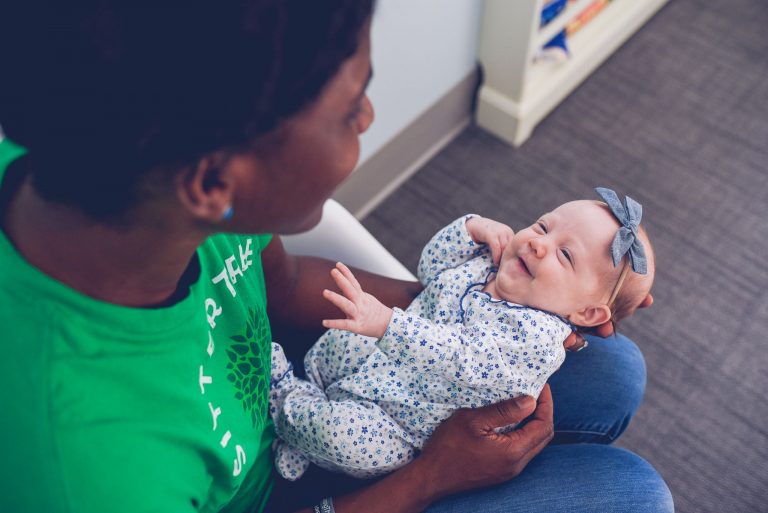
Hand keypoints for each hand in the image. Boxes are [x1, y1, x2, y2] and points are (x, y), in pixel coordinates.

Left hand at [322, 262, 393, 337]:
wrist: (387, 325)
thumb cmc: (373, 312)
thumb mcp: (366, 299)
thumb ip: (353, 292)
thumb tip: (342, 284)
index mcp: (362, 297)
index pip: (354, 282)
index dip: (346, 273)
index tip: (338, 264)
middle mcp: (360, 304)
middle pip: (350, 290)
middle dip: (342, 280)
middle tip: (333, 271)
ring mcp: (358, 314)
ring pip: (347, 305)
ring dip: (336, 298)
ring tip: (325, 292)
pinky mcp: (356, 326)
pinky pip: (345, 325)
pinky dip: (335, 323)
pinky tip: (324, 322)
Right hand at [416, 385, 553, 498]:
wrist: (431, 477)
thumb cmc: (448, 446)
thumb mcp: (473, 421)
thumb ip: (504, 411)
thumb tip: (531, 401)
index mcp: (513, 452)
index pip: (543, 426)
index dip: (546, 404)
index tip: (541, 386)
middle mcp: (516, 465)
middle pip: (543, 436)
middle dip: (544, 412)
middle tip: (536, 392)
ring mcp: (509, 471)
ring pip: (534, 445)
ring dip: (534, 424)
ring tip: (526, 404)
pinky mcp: (501, 472)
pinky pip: (522, 451)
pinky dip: (524, 434)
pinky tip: (512, 422)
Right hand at [465, 216, 514, 264]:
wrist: (474, 224)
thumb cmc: (486, 235)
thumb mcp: (497, 240)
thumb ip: (503, 247)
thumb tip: (509, 261)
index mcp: (510, 234)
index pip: (516, 247)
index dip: (513, 257)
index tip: (510, 266)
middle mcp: (507, 231)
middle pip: (512, 248)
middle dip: (509, 259)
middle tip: (506, 269)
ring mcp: (499, 232)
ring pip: (505, 248)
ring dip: (503, 259)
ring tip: (500, 267)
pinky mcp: (491, 234)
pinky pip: (497, 247)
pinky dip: (496, 256)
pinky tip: (495, 262)